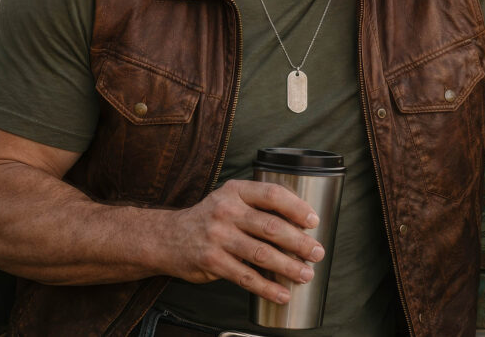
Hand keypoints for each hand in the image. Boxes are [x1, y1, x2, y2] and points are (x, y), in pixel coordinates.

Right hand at [162, 179, 324, 303]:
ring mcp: (217, 236)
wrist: (167, 238)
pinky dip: (267, 288)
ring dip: (288, 267)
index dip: (297, 208)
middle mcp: (226, 211)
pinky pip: (245, 277)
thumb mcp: (230, 200)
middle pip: (270, 226)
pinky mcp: (211, 261)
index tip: (314, 221)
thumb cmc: (210, 218)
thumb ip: (258, 206)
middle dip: (299, 242)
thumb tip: (300, 224)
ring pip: (261, 254)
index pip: (272, 194)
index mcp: (236, 191)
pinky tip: (282, 293)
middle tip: (317, 253)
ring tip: (306, 274)